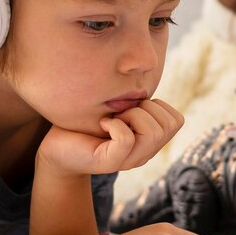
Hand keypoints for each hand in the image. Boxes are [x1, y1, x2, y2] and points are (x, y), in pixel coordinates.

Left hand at [37, 98, 183, 176]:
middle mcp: (145, 153)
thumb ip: (138, 99)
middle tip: (121, 112)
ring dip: (132, 115)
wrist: (58, 146)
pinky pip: (126, 139)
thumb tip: (146, 71)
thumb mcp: (120, 106)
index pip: (177, 120)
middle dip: (145, 108)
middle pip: (168, 125)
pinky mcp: (110, 163)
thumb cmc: (87, 121)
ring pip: (153, 132)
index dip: (157, 106)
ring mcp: (129, 160)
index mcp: (151, 141)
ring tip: (113, 118)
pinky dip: (115, 125)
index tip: (132, 106)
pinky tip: (103, 124)